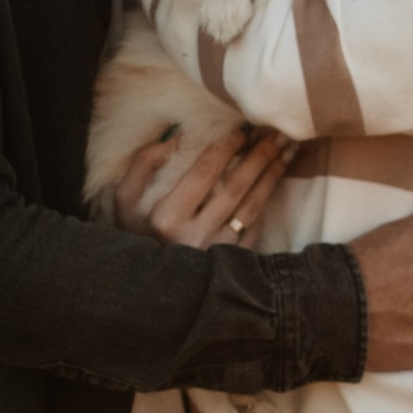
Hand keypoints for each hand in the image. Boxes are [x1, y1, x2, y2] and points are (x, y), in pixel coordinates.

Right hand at [119, 125, 290, 248]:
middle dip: (259, 157)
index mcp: (167, 218)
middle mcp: (194, 236)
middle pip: (235, 188)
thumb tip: (177, 137)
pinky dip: (266, 204)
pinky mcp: (231, 265)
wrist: (146, 283)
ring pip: (251, 208)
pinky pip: (254, 229)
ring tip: (287, 151)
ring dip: (272, 176)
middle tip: (276, 132)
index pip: (204, 172)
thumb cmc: (135, 233)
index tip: (242, 129)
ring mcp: (216, 254)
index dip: (226, 148)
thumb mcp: (124, 198)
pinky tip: (275, 182)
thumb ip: (144, 163)